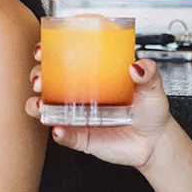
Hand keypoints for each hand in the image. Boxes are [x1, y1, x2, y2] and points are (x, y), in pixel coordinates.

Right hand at [24, 52, 174, 168]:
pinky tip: (59, 130)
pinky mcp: (80, 137)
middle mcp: (79, 94)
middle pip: (47, 81)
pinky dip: (59, 133)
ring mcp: (77, 116)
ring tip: (41, 105)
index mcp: (93, 75)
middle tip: (40, 78)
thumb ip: (149, 74)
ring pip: (46, 109)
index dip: (48, 53)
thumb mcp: (152, 86)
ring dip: (37, 105)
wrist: (155, 141)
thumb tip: (137, 66)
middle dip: (37, 77)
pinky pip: (64, 136)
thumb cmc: (150, 110)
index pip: (64, 59)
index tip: (42, 50)